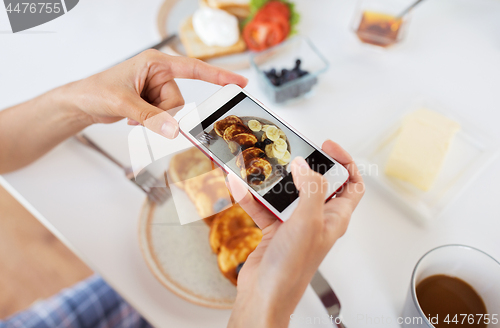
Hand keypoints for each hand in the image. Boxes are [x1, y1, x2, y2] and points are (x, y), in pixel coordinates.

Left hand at [67, 49, 247, 137]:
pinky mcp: (152, 101)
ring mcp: (156, 88)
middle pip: (179, 101)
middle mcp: (158, 74)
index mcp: (155, 63)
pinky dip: (150, 122)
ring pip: (172, 113)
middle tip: (138, 113)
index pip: (193, 68)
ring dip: (154, 118)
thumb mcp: (123, 103)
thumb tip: (175, 130)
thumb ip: (150, 117)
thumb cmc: (96, 91)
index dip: (218, 76)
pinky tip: (133, 117)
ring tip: (133, 114)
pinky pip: (164, 117)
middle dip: (161, 113)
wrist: (81, 102)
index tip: (239, 82)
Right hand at [227, 140, 364, 327]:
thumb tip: (305, 165)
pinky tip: (239, 186)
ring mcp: (294, 224)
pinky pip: (263, 207)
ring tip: (261, 166)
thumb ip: (311, 189)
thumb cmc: (293, 268)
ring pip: (287, 194)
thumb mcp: (308, 221)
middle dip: (303, 166)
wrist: (265, 295)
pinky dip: (251, 197)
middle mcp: (317, 219)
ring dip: (273, 181)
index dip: (345, 162)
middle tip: (289, 152)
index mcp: (335, 217)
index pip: (351, 184)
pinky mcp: (274, 230)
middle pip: (316, 184)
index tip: (327, 147)